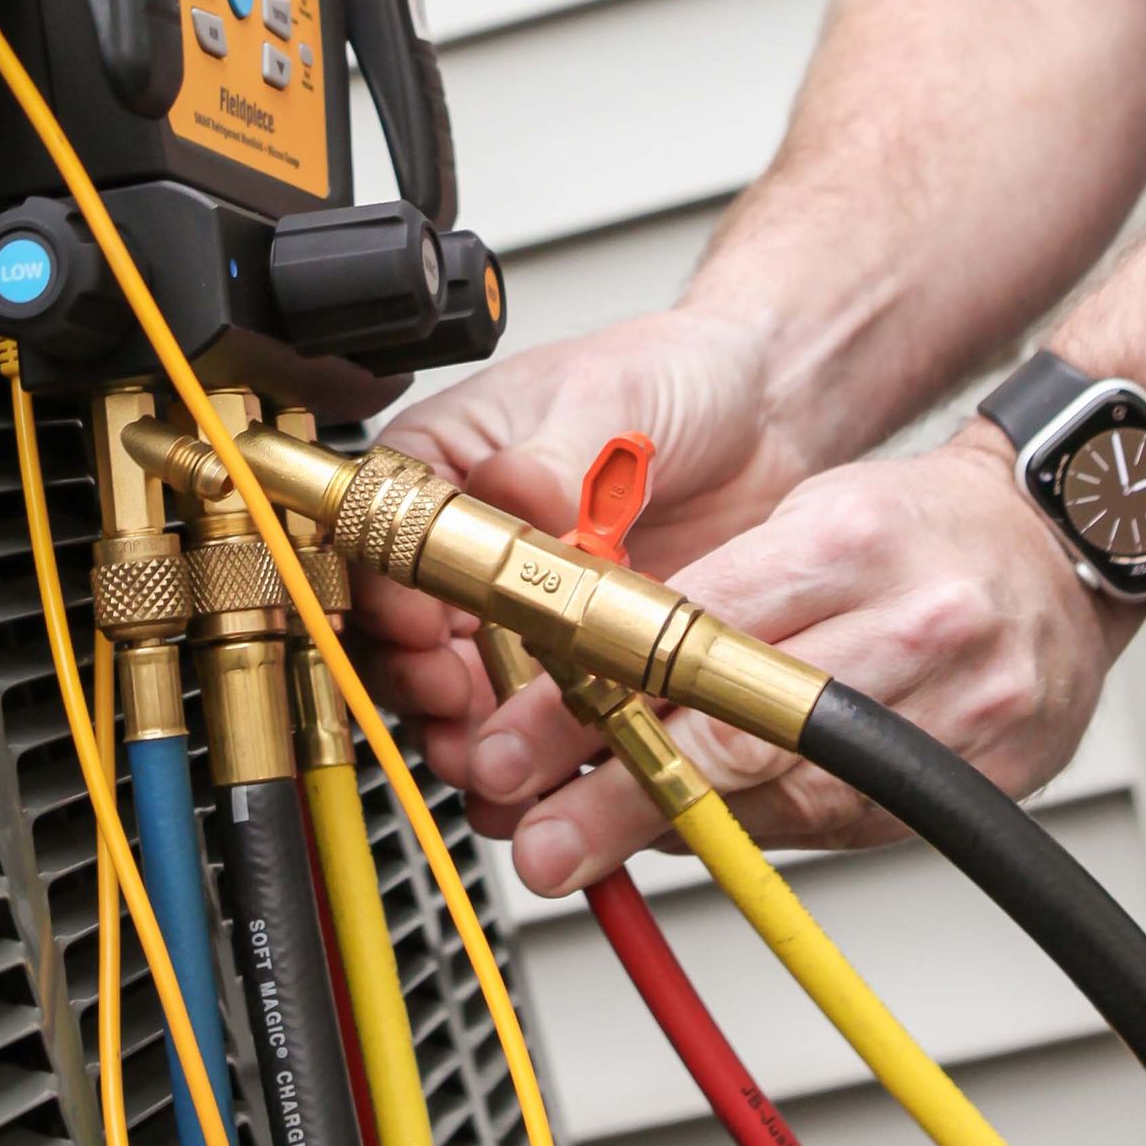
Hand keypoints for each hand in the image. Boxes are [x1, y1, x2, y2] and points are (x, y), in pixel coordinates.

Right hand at [348, 307, 806, 772]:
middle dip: (420, 682)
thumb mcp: (608, 395)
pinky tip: (552, 770)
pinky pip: (541, 717)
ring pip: (462, 689)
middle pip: (404, 633)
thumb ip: (553, 454)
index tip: (426, 628)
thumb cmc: (668, 375)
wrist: (762, 412)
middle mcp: (468, 545)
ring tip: (496, 758)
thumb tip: (510, 489)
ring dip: (470, 731)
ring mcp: (521, 607)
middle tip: (455, 702)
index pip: (382, 539)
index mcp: (446, 465)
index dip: (391, 593)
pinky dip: (539, 751)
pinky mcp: (579, 656)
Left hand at [461, 426, 1135, 893]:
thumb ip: (705, 594)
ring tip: (589, 842)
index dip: (591, 695)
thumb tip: (582, 680)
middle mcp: (912, 623)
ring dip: (681, 825)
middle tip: (539, 837)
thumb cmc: (917, 527)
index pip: (693, 628)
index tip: (515, 746)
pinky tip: (706, 829)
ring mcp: (959, 709)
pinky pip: (849, 826)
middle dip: (622, 791)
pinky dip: (764, 831)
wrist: (1062, 546)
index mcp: (849, 538)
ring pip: (792, 795)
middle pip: (737, 729)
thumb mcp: (808, 516)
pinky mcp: (986, 780)